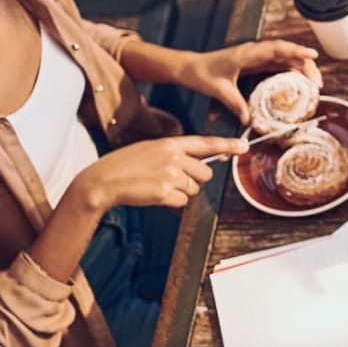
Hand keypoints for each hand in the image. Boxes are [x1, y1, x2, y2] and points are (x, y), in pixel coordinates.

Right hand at [74, 135, 248, 210]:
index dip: (228, 145)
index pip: (206, 143)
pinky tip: (154, 195)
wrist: (103, 180)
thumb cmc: (126, 166)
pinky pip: (182, 202)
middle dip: (194, 180)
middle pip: (205, 174)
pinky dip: (171, 202)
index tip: (244, 146)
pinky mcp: (165, 192)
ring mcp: (170, 175)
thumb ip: (175, 154)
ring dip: (180, 192)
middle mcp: (173, 157)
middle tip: (172, 179)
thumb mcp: (151, 150)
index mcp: (170, 143)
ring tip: (158, 186)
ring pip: (194, 189)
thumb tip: (200, 165)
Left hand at [181, 40, 322, 122]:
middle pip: (286, 53)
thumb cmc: (202, 73)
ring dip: (300, 68)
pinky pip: (277, 64)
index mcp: (247, 54)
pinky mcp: (254, 63)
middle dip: (305, 64)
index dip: (296, 51)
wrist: (189, 67)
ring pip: (284, 58)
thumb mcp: (219, 90)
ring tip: (314, 83)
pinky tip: (299, 82)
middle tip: (317, 81)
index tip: (312, 56)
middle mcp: (254, 52)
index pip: (277, 49)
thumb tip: (248, 120)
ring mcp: (255, 56)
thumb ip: (235, 104)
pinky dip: (290, 71)